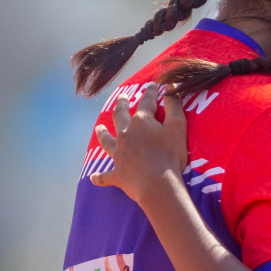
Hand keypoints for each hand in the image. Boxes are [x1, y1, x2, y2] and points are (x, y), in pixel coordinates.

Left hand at [91, 83, 188, 204]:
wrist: (157, 184)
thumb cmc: (170, 155)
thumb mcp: (177, 126)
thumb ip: (174, 105)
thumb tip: (172, 86)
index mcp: (141, 122)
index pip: (146, 102)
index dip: (150, 93)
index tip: (152, 85)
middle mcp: (125, 135)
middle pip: (120, 116)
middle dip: (121, 105)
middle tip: (121, 98)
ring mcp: (119, 154)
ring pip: (106, 141)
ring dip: (102, 134)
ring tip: (99, 128)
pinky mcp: (117, 173)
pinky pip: (105, 175)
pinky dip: (99, 177)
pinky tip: (93, 177)